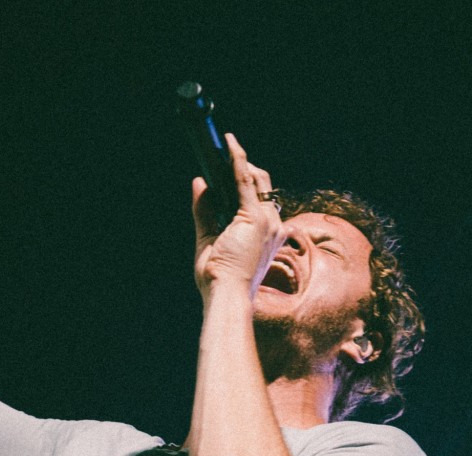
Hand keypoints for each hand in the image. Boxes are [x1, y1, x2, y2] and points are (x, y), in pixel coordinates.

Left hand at [192, 133, 283, 300]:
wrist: (225, 294)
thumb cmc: (218, 278)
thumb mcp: (208, 238)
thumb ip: (204, 210)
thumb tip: (200, 182)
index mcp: (264, 233)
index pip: (257, 198)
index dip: (242, 180)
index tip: (224, 168)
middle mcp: (271, 224)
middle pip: (260, 184)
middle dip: (240, 167)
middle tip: (219, 154)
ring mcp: (267, 220)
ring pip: (255, 179)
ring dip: (237, 161)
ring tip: (222, 144)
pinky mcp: (255, 217)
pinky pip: (245, 180)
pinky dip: (236, 161)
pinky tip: (228, 145)